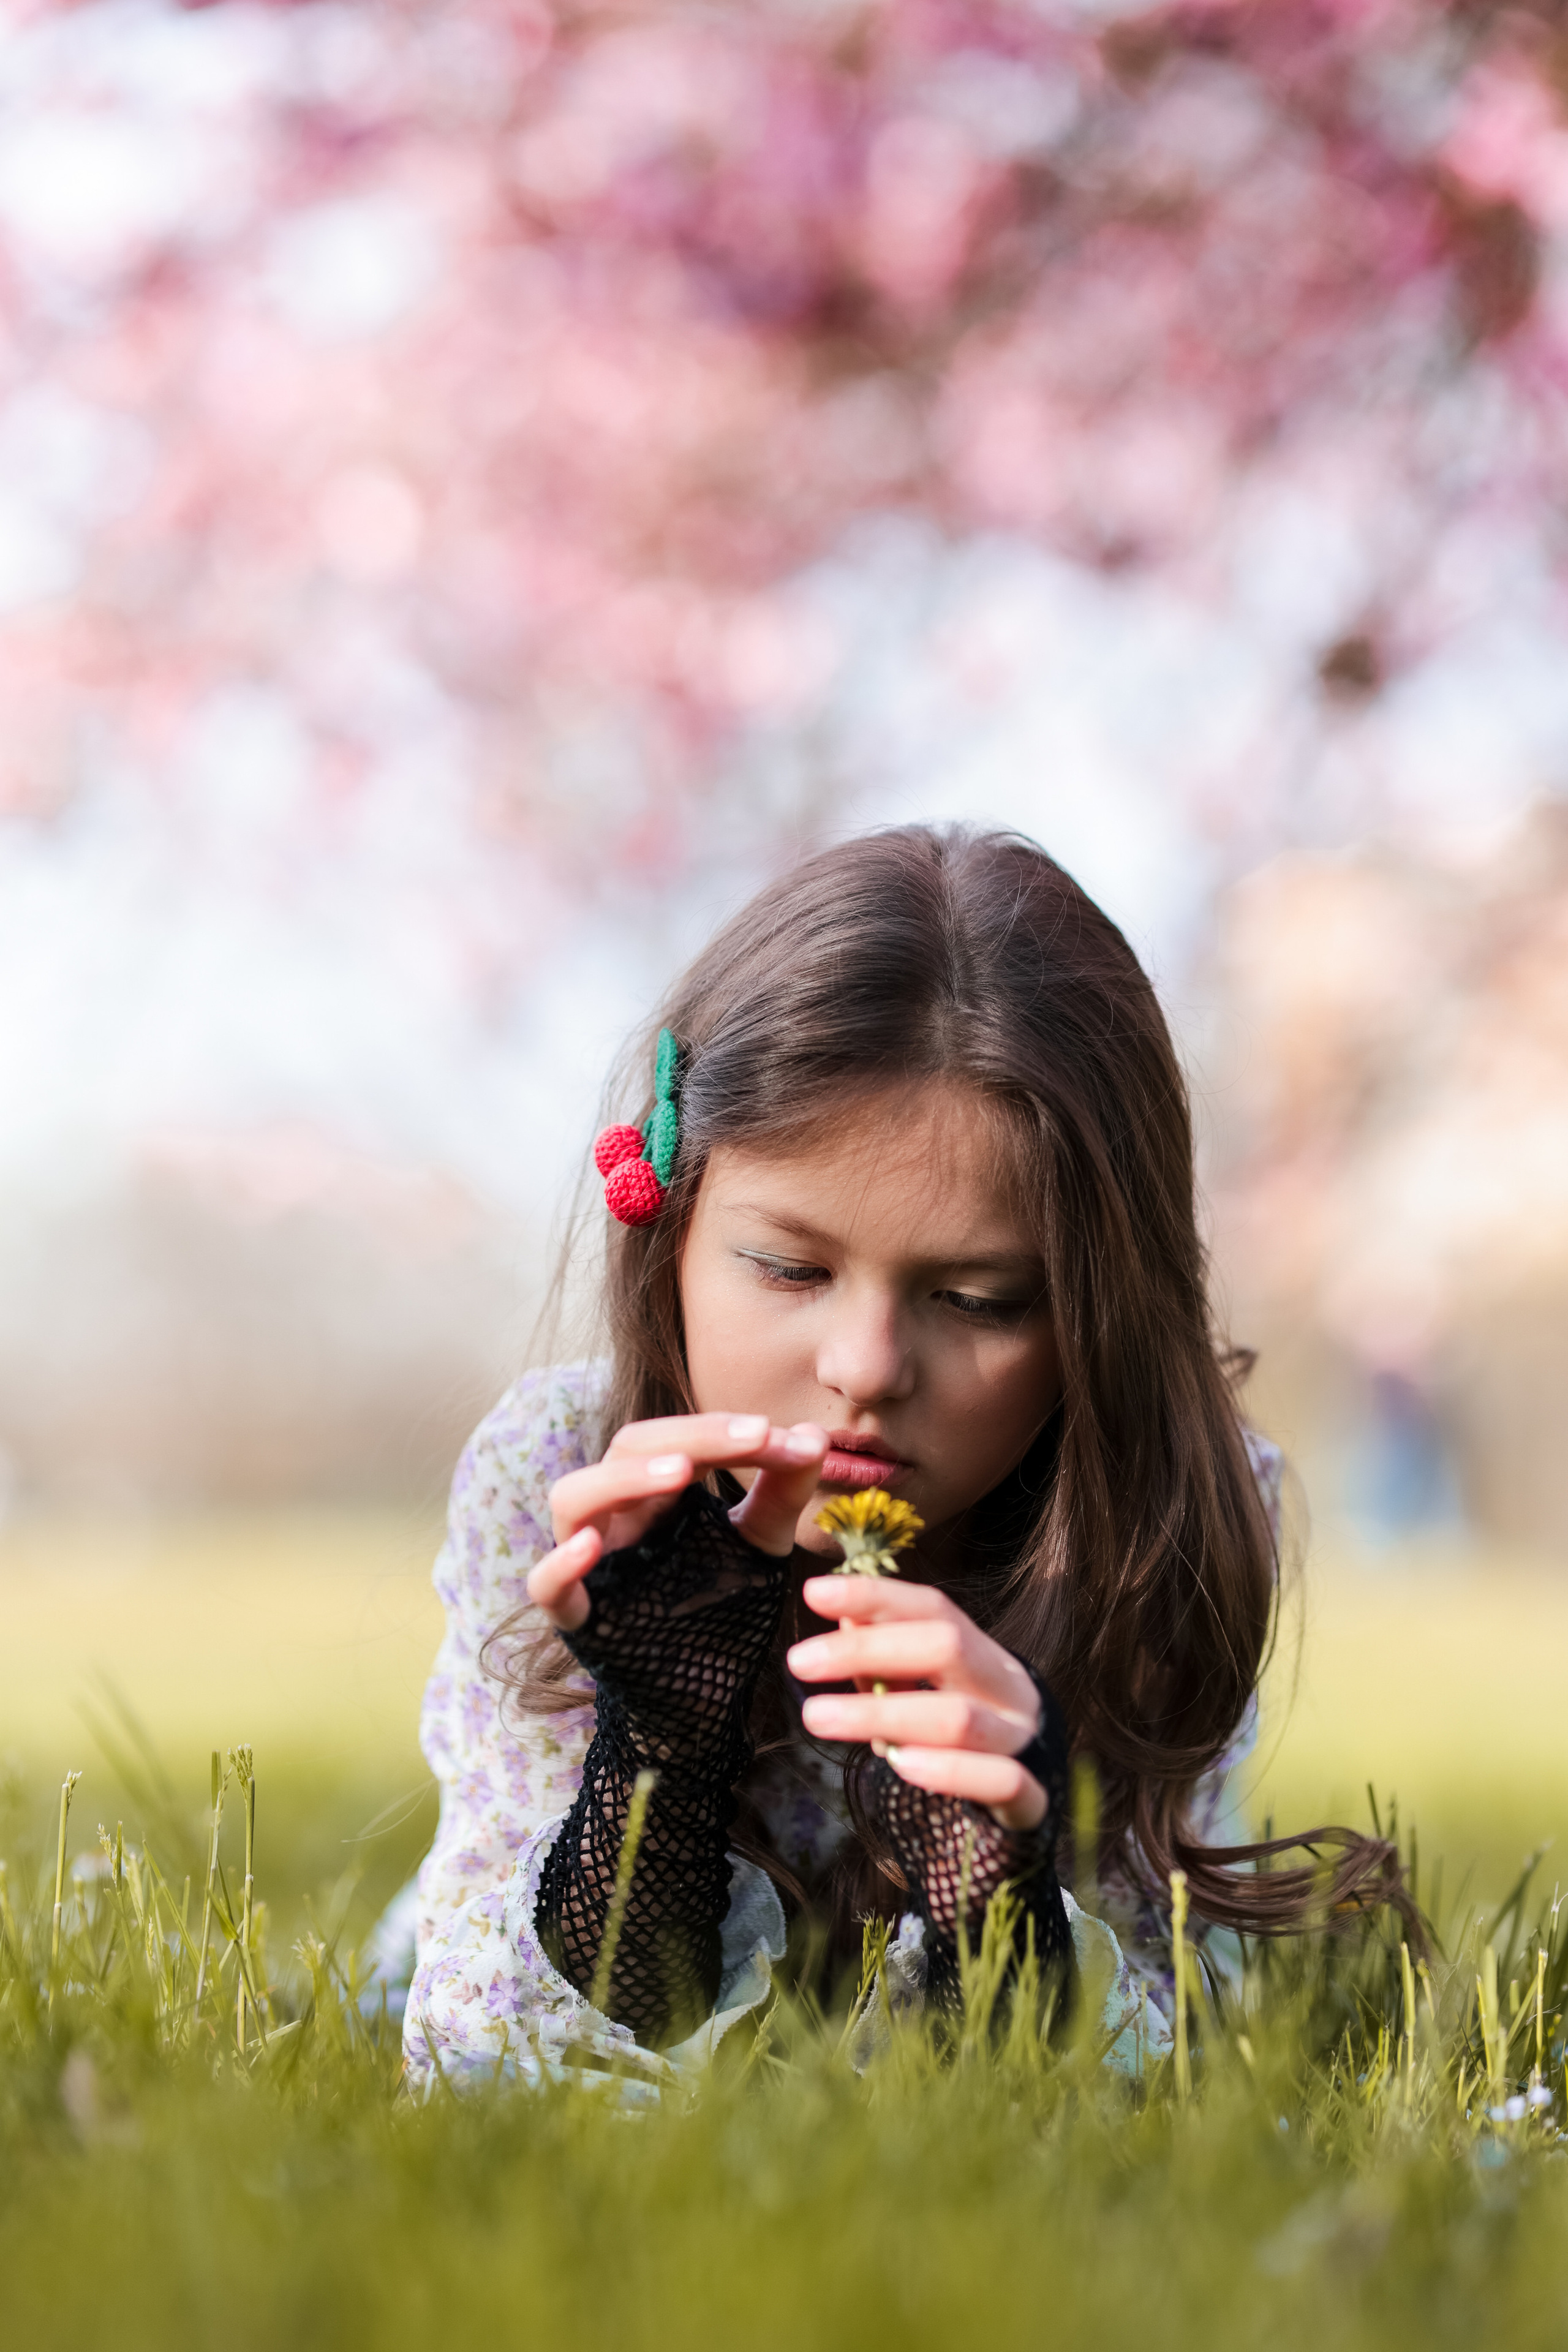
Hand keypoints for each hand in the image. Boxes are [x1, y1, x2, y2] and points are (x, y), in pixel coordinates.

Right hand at [527, 1413, 827, 1631]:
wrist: (705, 1698)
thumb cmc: (722, 1612)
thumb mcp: (759, 1546)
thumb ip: (782, 1494)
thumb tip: (815, 1437)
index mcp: (655, 1493)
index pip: (678, 1440)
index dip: (727, 1431)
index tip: (785, 1436)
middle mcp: (615, 1516)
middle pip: (628, 1449)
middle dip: (692, 1437)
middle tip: (753, 1435)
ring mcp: (589, 1564)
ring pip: (573, 1499)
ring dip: (624, 1480)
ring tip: (681, 1473)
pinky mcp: (576, 1617)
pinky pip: (545, 1586)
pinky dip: (560, 1564)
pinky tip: (590, 1547)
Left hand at [786, 1577, 1047, 1830]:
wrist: (1027, 1804)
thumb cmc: (960, 1739)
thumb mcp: (924, 1692)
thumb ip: (886, 1659)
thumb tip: (844, 1617)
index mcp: (985, 1654)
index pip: (933, 1609)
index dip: (875, 1597)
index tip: (813, 1593)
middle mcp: (1009, 1690)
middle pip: (946, 1648)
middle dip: (868, 1649)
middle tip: (799, 1661)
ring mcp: (1024, 1742)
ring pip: (960, 1719)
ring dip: (882, 1714)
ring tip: (818, 1717)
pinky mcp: (1032, 1799)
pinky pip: (1001, 1781)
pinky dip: (951, 1772)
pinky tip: (902, 1766)